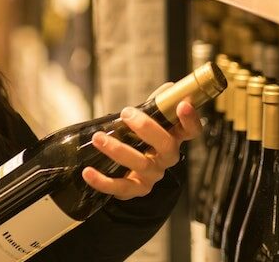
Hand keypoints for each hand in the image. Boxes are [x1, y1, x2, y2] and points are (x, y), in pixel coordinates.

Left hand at [81, 90, 201, 201]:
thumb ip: (156, 104)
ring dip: (118, 150)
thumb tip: (168, 88)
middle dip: (147, 128)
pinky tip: (88, 172)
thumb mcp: (149, 119)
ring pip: (140, 163)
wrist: (133, 170)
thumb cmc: (141, 138)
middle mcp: (166, 158)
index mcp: (174, 138)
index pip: (190, 130)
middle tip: (127, 114)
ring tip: (98, 138)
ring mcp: (152, 175)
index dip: (190, 119)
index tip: (183, 104)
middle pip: (166, 145)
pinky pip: (120, 188)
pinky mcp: (135, 189)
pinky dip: (102, 181)